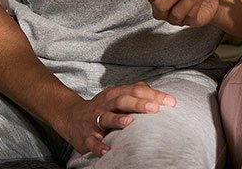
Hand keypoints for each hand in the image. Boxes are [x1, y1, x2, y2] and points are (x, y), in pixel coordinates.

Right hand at [59, 82, 176, 157]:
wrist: (70, 117)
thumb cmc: (103, 107)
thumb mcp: (117, 96)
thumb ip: (137, 94)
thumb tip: (162, 96)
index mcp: (115, 94)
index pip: (136, 90)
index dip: (154, 95)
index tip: (171, 102)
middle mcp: (105, 105)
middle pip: (122, 100)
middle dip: (138, 104)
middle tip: (154, 108)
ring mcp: (95, 120)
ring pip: (106, 118)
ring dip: (118, 120)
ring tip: (130, 122)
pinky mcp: (86, 136)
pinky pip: (92, 141)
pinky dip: (99, 146)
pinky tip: (107, 150)